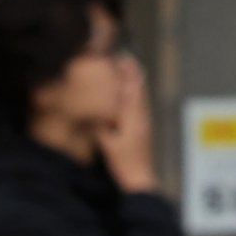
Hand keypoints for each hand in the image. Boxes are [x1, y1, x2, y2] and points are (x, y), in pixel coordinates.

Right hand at [96, 55, 156, 192]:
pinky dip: (134, 93)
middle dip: (132, 72)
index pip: (131, 88)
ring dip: (134, 81)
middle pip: (139, 88)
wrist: (140, 178)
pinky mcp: (142, 128)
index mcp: (133, 116)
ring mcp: (143, 122)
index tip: (120, 58)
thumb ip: (101, 124)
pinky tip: (128, 94)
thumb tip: (92, 108)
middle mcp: (141, 116)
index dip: (127, 72)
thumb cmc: (123, 161)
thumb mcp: (108, 143)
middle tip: (123, 58)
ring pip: (141, 95)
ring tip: (126, 70)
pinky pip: (139, 104)